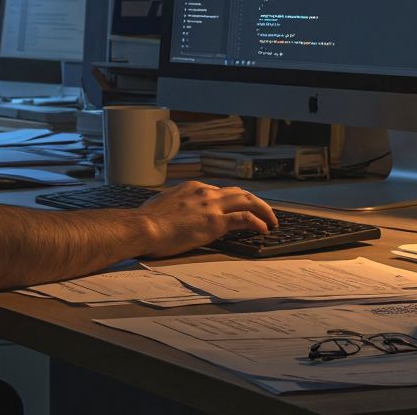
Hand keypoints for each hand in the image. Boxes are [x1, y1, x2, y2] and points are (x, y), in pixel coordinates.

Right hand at [136, 181, 278, 258]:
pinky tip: (265, 229)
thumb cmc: (147, 221)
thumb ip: (172, 205)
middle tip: (264, 212)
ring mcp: (212, 206)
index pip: (220, 192)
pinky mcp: (215, 222)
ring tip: (272, 220)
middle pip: (239, 192)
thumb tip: (169, 211)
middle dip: (254, 201)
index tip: (238, 210)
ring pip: (248, 201)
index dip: (232, 201)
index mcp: (192, 188)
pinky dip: (258, 222)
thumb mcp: (161, 205)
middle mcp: (205, 192)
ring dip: (263, 210)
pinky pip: (245, 219)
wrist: (144, 227)